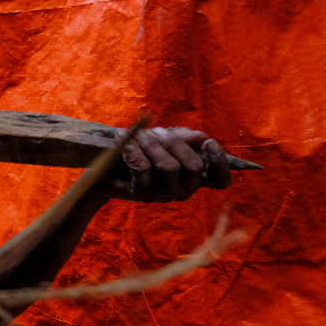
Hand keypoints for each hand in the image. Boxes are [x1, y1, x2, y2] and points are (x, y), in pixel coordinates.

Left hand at [116, 126, 231, 201]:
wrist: (105, 167)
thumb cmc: (140, 150)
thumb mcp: (162, 139)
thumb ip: (183, 137)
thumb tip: (201, 137)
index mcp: (194, 176)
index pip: (220, 179)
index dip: (220, 163)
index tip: (208, 142)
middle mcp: (183, 188)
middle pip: (193, 167)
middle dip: (176, 143)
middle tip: (158, 131)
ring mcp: (163, 194)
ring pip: (168, 167)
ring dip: (152, 144)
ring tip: (137, 134)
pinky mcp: (141, 193)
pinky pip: (142, 168)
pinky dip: (133, 148)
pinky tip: (122, 137)